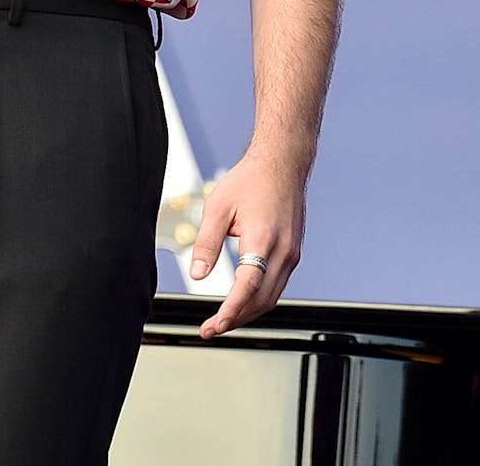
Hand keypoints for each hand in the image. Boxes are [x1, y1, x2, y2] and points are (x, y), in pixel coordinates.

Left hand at [189, 152, 305, 339]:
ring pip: (271, 297)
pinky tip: (243, 299)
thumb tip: (198, 275)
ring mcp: (292, 254)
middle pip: (261, 300)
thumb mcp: (218, 206)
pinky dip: (259, 298)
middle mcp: (284, 252)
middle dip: (236, 319)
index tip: (214, 325)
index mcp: (264, 239)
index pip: (248, 287)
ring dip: (248, 312)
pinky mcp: (293, 252)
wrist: (282, 162)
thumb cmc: (251, 179)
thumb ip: (207, 243)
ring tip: (223, 320)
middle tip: (210, 328)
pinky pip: (277, 284)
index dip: (231, 311)